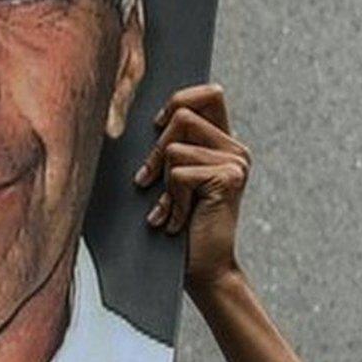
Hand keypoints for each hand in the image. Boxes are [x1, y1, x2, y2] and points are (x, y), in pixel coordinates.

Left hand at [135, 83, 249, 289]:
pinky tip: (178, 220)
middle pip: (182, 114)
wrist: (201, 268)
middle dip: (156, 151)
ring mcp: (236, 161)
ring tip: (171, 209)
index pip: (210, 93)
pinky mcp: (229, 178)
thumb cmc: (176, 223)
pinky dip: (170, 200)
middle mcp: (235, 148)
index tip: (156, 128)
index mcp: (223, 142)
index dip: (178, 100)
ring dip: (162, 183)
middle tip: (152, 183)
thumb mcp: (168, 178)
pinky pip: (178, 174)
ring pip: (174, 147)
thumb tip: (125, 113)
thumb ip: (167, 146)